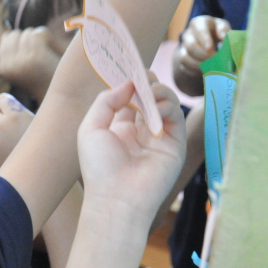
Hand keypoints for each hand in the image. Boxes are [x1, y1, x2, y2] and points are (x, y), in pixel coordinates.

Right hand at [0, 27, 60, 100]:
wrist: (60, 95)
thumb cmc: (42, 79)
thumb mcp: (20, 68)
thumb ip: (11, 53)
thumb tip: (5, 35)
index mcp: (3, 68)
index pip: (6, 38)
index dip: (21, 41)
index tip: (32, 53)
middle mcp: (9, 65)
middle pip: (16, 34)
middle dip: (28, 38)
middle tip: (40, 52)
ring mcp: (21, 61)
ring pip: (28, 33)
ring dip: (39, 38)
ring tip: (46, 52)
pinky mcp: (36, 56)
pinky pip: (39, 33)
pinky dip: (47, 36)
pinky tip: (52, 48)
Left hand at [77, 80, 185, 219]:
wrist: (116, 197)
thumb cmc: (98, 167)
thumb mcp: (91, 128)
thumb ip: (106, 101)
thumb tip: (129, 83)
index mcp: (119, 128)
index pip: (130, 98)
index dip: (130, 83)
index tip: (129, 70)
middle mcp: (140, 131)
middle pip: (149, 97)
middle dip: (147, 82)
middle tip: (143, 76)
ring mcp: (158, 137)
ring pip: (165, 103)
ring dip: (159, 91)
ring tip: (150, 91)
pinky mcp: (174, 144)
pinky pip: (176, 117)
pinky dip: (168, 105)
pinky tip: (157, 106)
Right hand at [176, 15, 231, 77]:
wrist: (208, 43)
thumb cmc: (218, 33)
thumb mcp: (224, 28)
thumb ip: (225, 32)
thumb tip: (224, 38)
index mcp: (200, 23)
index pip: (200, 29)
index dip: (204, 39)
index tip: (210, 49)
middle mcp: (188, 34)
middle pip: (191, 46)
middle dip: (204, 55)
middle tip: (215, 62)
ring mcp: (183, 47)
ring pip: (186, 57)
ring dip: (199, 65)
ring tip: (212, 68)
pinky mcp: (181, 59)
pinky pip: (184, 67)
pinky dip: (195, 71)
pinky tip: (205, 71)